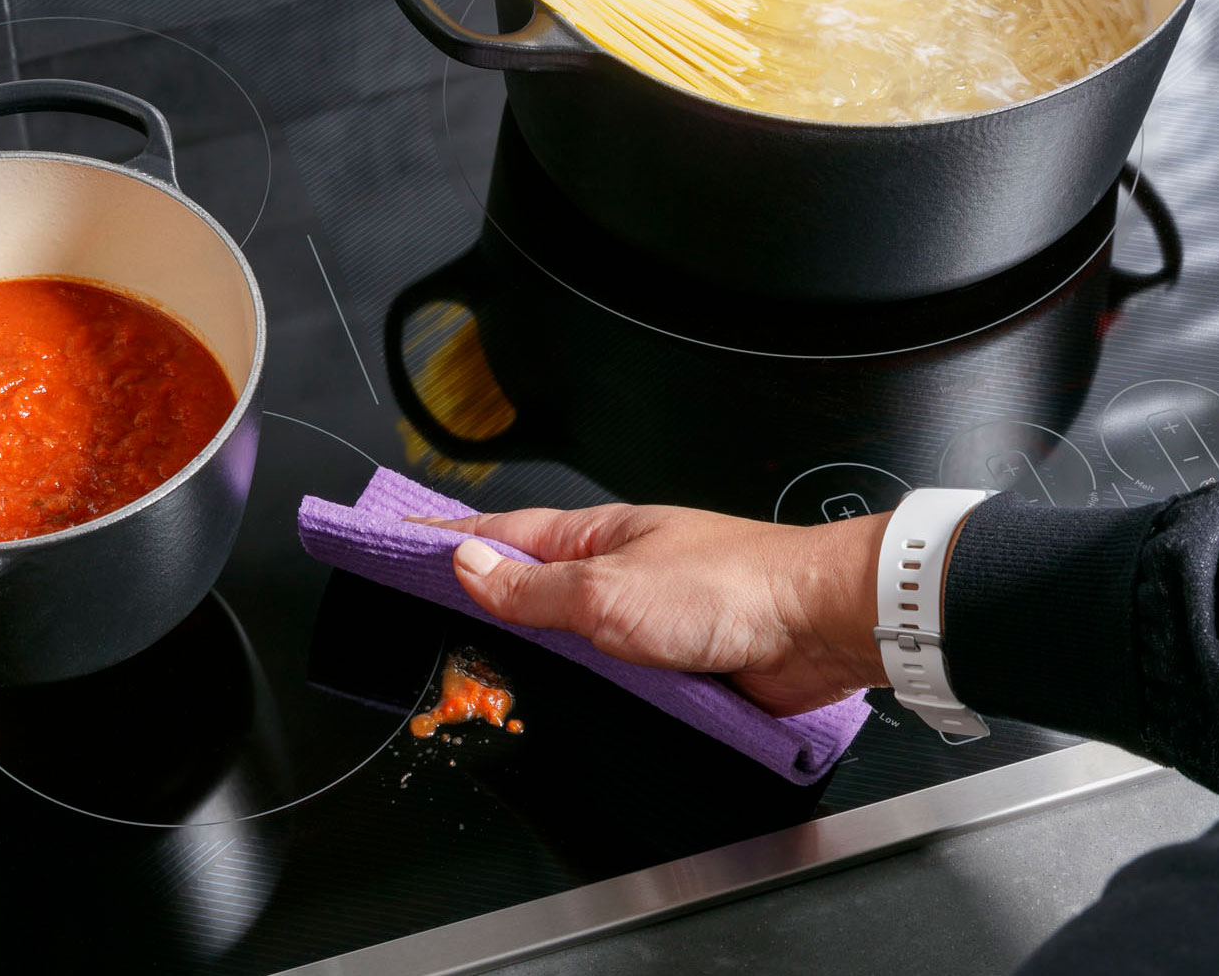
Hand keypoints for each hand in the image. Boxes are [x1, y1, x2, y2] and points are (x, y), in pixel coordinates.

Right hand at [442, 503, 889, 714]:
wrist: (818, 626)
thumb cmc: (732, 586)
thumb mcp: (608, 591)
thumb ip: (535, 588)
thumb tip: (469, 565)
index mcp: (595, 536)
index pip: (500, 532)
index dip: (448, 536)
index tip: (400, 534)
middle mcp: (617, 570)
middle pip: (528, 580)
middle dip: (476, 586)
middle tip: (418, 594)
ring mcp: (644, 613)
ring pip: (566, 628)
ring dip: (527, 636)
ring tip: (473, 642)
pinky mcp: (672, 658)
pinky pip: (608, 667)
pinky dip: (579, 675)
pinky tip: (560, 687)